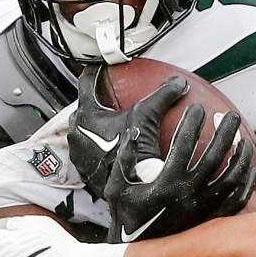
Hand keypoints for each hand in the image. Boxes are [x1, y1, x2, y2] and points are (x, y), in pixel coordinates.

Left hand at [68, 64, 186, 200]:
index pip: (86, 81)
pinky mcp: (87, 169)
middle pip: (86, 107)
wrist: (125, 189)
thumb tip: (179, 83)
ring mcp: (79, 152)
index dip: (96, 71)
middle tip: (112, 96)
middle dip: (98, 101)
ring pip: (87, 130)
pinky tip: (118, 146)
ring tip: (116, 123)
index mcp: (86, 113)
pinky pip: (92, 150)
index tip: (103, 67)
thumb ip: (162, 96)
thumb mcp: (146, 116)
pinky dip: (103, 146)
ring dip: (99, 126)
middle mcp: (76, 131)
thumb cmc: (129, 151)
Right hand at [104, 106, 255, 242]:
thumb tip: (134, 134)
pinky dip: (246, 183)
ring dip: (240, 155)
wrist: (136, 253)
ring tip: (243, 138)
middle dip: (225, 131)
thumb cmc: (126, 217)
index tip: (197, 108)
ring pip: (231, 177)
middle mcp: (188, 196)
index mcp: (165, 184)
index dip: (191, 123)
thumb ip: (124, 160)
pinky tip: (249, 168)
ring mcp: (203, 209)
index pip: (183, 144)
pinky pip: (237, 200)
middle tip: (231, 115)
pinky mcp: (212, 221)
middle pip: (214, 156)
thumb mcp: (115, 188)